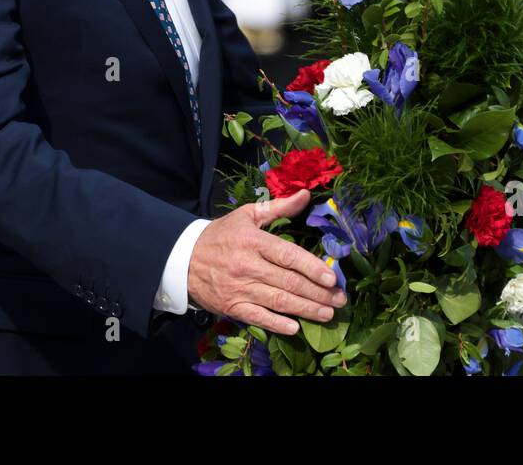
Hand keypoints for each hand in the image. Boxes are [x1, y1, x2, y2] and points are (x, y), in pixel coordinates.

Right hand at [187, 188, 346, 334]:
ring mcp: (239, 288)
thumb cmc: (221, 235)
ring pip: (278, 301)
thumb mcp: (247, 215)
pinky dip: (277, 324)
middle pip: (288, 282)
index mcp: (253, 241)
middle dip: (318, 293)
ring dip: (306, 309)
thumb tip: (305, 195)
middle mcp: (247, 266)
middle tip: (340, 299)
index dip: (312, 267)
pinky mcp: (231, 306)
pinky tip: (295, 328)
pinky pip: (257, 317)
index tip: (332, 277)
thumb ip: (279, 207)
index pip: (288, 255)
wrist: (183, 258)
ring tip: (328, 313)